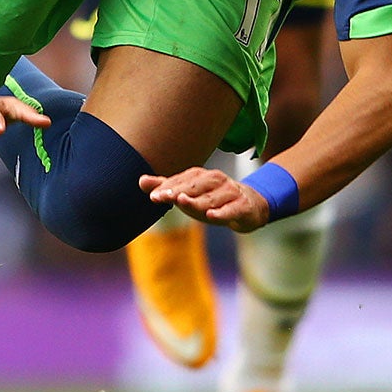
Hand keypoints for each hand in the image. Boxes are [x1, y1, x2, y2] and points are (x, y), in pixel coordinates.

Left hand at [138, 167, 271, 231]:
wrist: (250, 206)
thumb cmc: (213, 199)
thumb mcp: (190, 195)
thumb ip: (166, 188)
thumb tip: (141, 181)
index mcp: (200, 176)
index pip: (180, 181)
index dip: (167, 189)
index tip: (153, 196)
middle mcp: (215, 180)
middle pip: (194, 187)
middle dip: (178, 191)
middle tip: (163, 197)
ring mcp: (230, 192)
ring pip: (211, 198)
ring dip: (197, 202)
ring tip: (182, 202)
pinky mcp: (243, 205)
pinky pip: (231, 209)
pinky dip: (222, 212)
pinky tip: (211, 215)